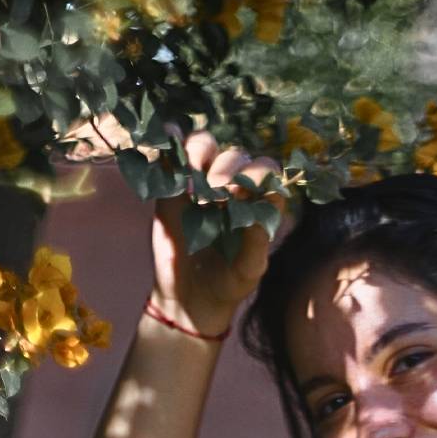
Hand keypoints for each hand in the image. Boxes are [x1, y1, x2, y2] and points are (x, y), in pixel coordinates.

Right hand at [61, 112, 295, 337]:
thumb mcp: (249, 269)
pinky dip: (170, 140)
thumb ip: (257, 241)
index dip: (258, 174)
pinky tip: (169, 141)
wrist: (189, 298)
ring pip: (204, 145)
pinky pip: (172, 153)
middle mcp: (232, 185)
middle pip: (234, 155)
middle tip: (216, 195)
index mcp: (257, 201)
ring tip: (193, 184)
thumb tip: (259, 208)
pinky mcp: (173, 184)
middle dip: (227, 168)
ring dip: (199, 153)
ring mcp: (201, 181)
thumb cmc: (227, 283)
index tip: (242, 194)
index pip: (266, 171)